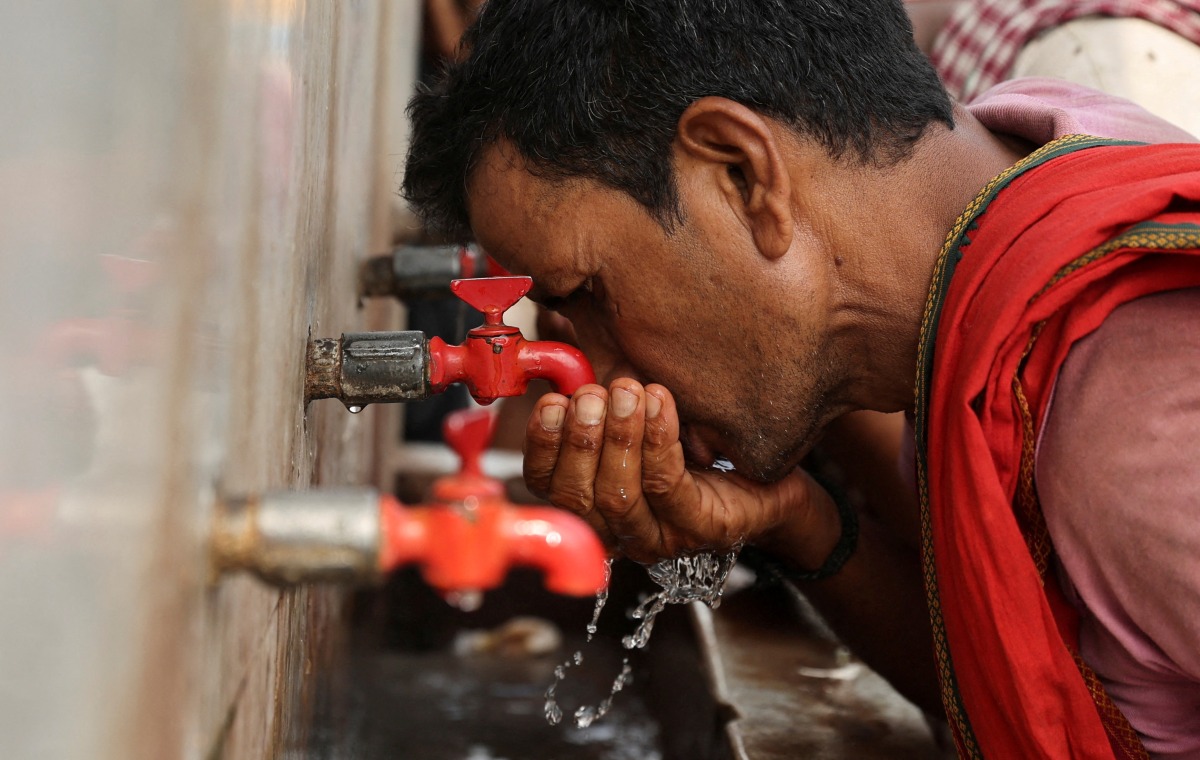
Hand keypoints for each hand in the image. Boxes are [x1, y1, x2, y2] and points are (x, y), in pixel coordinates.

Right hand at [522, 379, 830, 563]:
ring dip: (619, 437)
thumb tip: (563, 350)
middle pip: (579, 497)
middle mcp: (621, 531)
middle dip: (581, 439)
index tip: (552, 401)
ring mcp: (661, 537)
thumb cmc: (698, 444)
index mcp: (595, 505)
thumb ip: (601, 396)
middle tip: (593, 394)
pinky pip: (668, 486)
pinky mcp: (701, 529)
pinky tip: (661, 402)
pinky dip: (658, 440)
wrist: (772, 477)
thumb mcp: (640, 417)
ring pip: (620, 496)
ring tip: (628, 391)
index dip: (543, 445)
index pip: (548, 487)